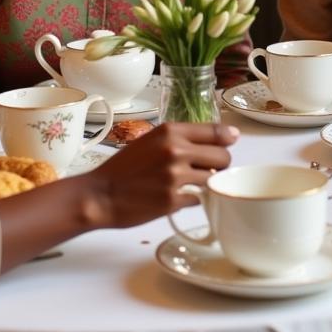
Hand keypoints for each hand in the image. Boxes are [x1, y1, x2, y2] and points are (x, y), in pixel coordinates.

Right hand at [89, 122, 238, 228]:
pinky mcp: (173, 200)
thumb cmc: (124, 167)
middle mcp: (176, 150)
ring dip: (208, 183)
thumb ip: (182, 138)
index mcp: (171, 131)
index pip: (216, 131)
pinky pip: (199, 199)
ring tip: (193, 184)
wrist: (100, 194)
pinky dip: (193, 199)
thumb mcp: (152, 140)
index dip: (227, 138)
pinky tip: (179, 197)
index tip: (231, 142)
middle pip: (223, 157)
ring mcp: (175, 176)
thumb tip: (221, 137)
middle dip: (220, 165)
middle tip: (209, 169)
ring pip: (214, 179)